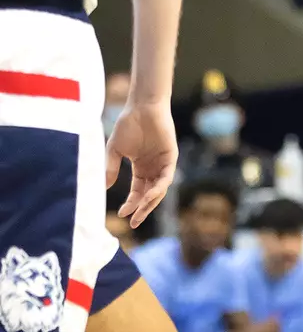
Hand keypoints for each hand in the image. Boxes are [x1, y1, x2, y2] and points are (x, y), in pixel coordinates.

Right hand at [106, 101, 177, 227]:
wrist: (142, 108)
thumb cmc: (128, 125)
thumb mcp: (115, 151)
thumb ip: (110, 168)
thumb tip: (103, 189)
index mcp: (141, 168)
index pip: (137, 191)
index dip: (131, 204)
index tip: (122, 214)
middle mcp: (153, 168)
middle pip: (149, 194)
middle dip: (142, 209)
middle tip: (134, 223)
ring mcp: (163, 163)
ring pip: (159, 190)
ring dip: (150, 202)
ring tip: (139, 213)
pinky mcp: (171, 158)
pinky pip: (166, 178)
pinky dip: (159, 188)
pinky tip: (149, 196)